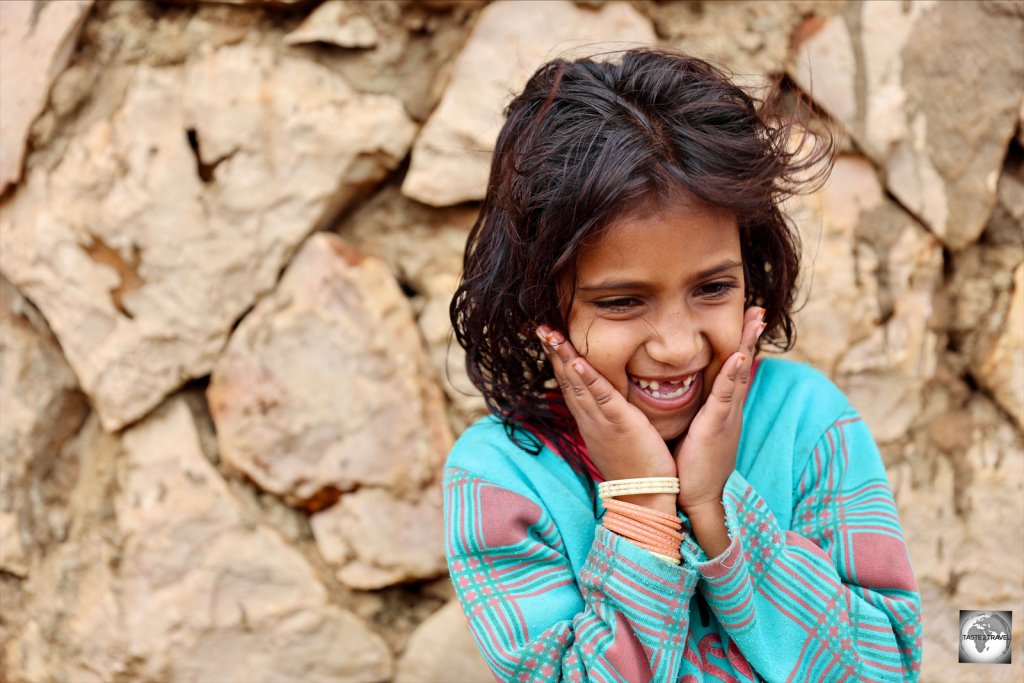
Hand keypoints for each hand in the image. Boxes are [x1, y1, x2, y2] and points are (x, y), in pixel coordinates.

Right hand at [536, 326, 675, 483]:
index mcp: (588, 420)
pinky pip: (601, 397)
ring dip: (563, 356)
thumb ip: (611, 417)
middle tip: (540, 326)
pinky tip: (577, 362)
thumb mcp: (616, 438)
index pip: (569, 383)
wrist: (642, 500)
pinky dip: (588, 378)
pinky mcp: (619, 423)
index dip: (559, 360)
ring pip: (577, 383)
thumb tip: (611, 402)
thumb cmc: (636, 470)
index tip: (549, 337)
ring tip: (550, 333)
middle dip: (553, 351)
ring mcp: (600, 420)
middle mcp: (588, 418)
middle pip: (566, 378)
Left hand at [674, 306, 764, 513]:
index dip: (740, 344)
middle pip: (743, 364)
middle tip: (759, 309)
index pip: (732, 369)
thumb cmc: (692, 466)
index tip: (746, 319)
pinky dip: (733, 374)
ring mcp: (726, 416)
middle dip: (751, 336)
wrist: (698, 497)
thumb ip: (693, 411)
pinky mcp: (717, 426)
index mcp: (722, 408)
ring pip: (739, 373)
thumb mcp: (694, 430)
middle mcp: (729, 408)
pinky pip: (726, 395)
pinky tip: (739, 356)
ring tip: (756, 320)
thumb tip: (681, 394)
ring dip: (748, 345)